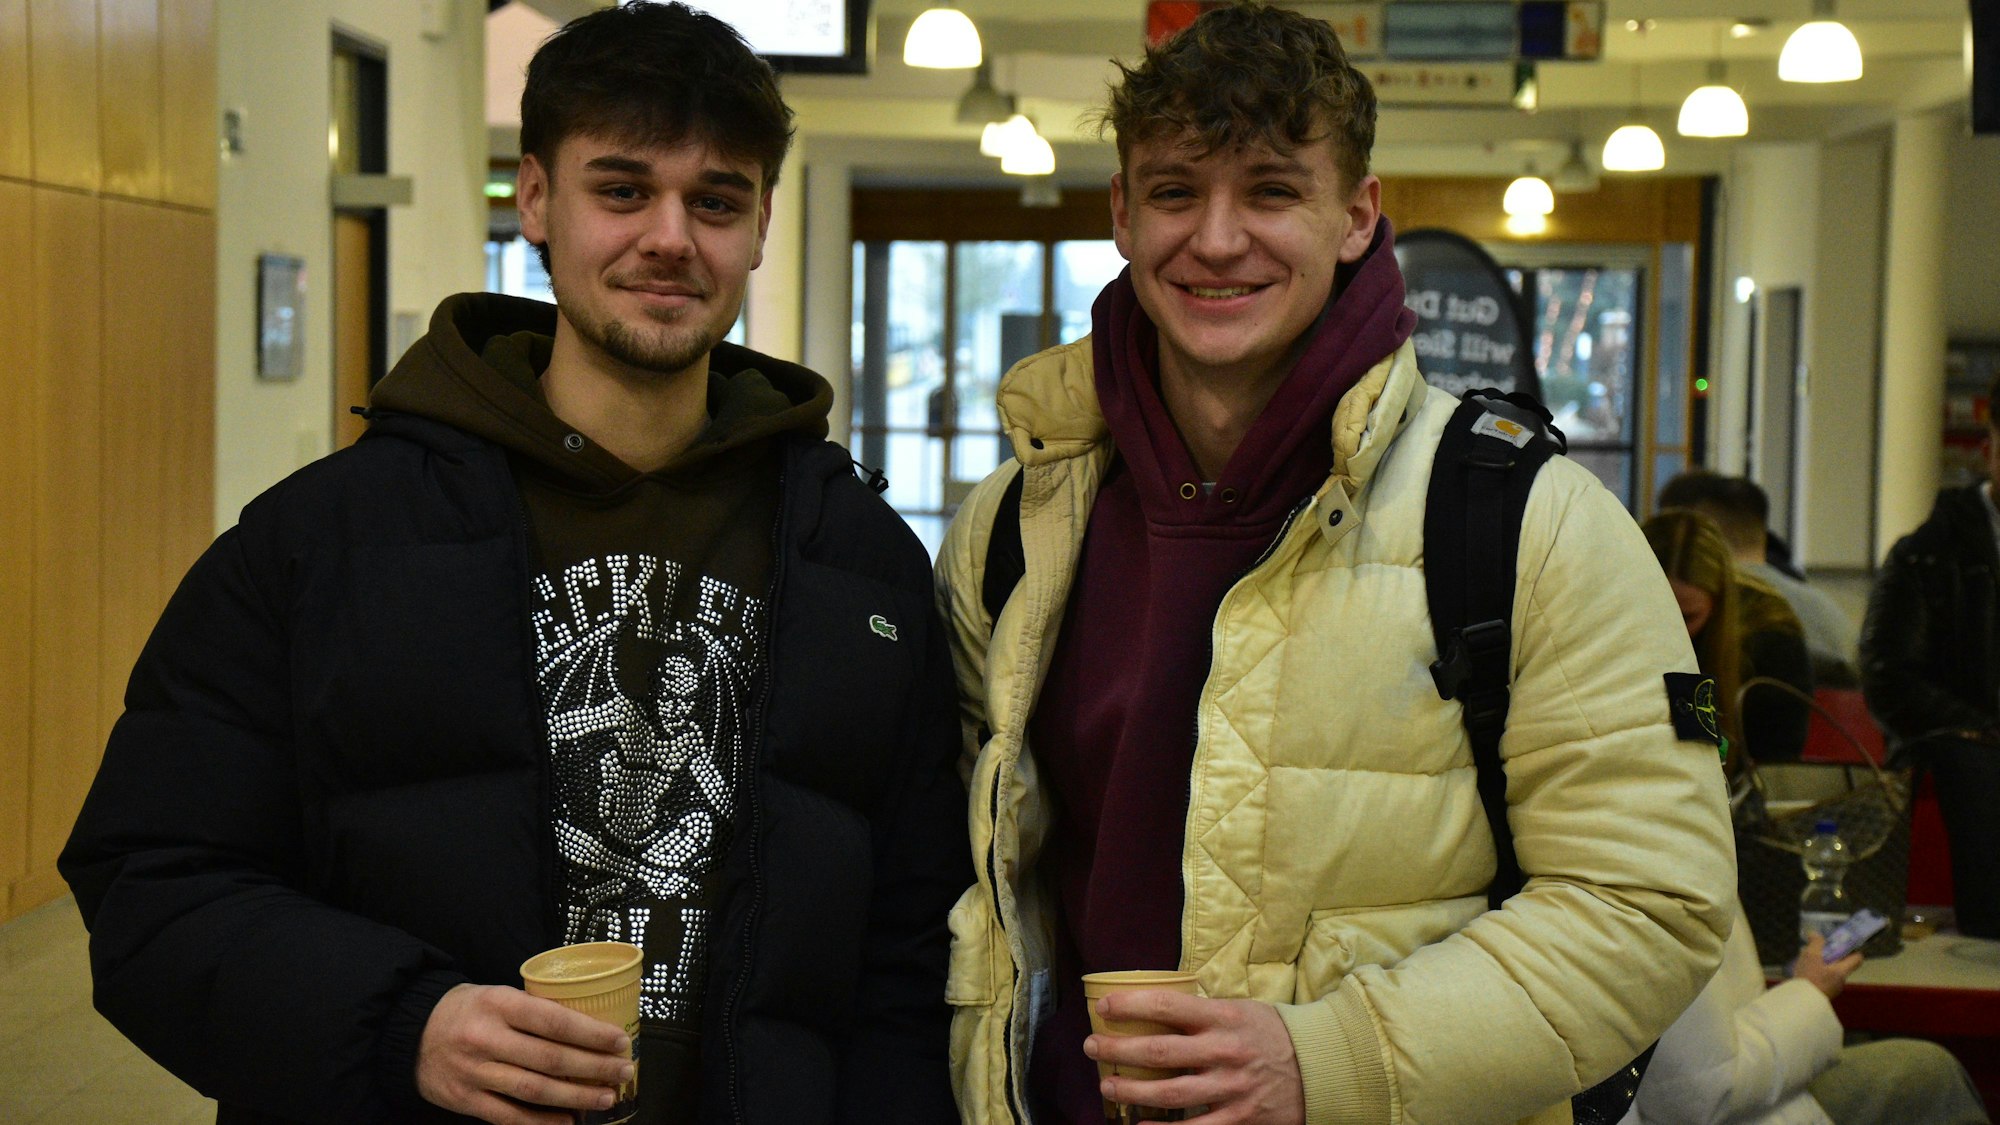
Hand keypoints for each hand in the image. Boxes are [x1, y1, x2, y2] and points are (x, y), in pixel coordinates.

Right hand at [416, 983, 635, 1124]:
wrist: (409, 1032)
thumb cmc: (466, 1010)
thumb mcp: (498, 995)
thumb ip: (534, 1010)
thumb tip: (586, 1027)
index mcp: (499, 1004)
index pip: (554, 1021)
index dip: (591, 1034)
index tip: (619, 1041)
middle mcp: (486, 1039)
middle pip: (550, 1059)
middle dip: (593, 1068)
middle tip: (622, 1072)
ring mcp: (474, 1073)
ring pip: (534, 1091)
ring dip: (575, 1097)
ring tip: (605, 1098)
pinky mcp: (465, 1100)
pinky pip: (510, 1117)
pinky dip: (542, 1122)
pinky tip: (568, 1121)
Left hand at [1084, 993, 1303, 1124]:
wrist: (1322, 1067)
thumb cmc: (1272, 1033)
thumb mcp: (1241, 1009)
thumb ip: (1204, 1013)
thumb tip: (1156, 1009)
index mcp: (1224, 1018)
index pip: (1167, 1008)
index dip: (1130, 1007)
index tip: (1103, 1008)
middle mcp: (1225, 1052)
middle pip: (1159, 1053)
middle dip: (1118, 1051)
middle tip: (1092, 1048)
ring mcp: (1232, 1088)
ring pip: (1170, 1094)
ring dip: (1131, 1092)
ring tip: (1106, 1086)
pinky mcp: (1239, 1118)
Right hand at [1791, 933, 1863, 999]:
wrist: (1800, 1002)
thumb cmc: (1809, 978)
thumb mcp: (1811, 956)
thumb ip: (1815, 943)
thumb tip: (1815, 933)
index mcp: (1842, 971)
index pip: (1857, 959)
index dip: (1853, 949)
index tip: (1842, 943)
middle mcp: (1841, 981)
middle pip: (1842, 965)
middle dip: (1831, 956)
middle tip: (1818, 950)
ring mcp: (1832, 989)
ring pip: (1831, 972)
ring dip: (1822, 965)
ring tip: (1806, 960)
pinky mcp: (1823, 994)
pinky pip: (1824, 980)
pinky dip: (1817, 974)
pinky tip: (1804, 972)